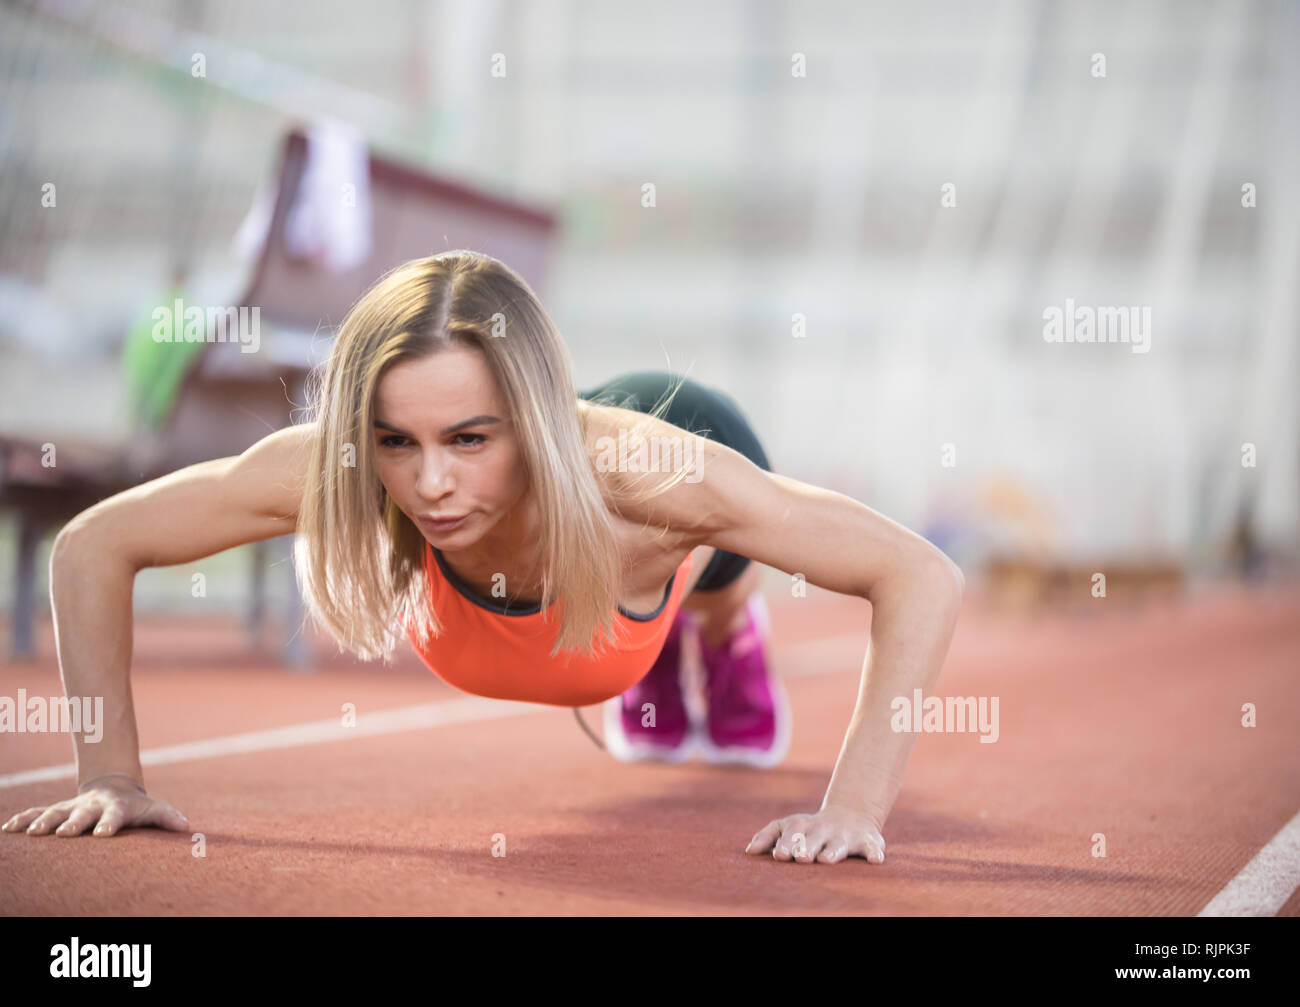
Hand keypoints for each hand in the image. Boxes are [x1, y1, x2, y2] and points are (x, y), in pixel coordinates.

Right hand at [2, 774, 189, 838]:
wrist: (115, 786)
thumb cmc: (136, 805)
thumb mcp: (153, 808)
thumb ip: (167, 816)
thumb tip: (186, 826)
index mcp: (116, 807)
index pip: (114, 816)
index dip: (109, 824)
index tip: (103, 834)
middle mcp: (91, 806)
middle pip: (81, 814)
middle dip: (72, 823)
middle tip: (61, 834)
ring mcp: (73, 807)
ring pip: (55, 812)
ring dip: (43, 821)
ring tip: (32, 833)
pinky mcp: (58, 810)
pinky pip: (37, 813)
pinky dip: (23, 819)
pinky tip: (9, 829)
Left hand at [745, 805, 885, 863]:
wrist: (850, 815)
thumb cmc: (810, 829)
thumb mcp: (788, 827)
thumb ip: (767, 836)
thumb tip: (749, 852)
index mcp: (802, 826)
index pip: (791, 834)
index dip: (786, 844)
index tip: (779, 855)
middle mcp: (823, 830)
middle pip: (814, 839)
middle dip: (807, 847)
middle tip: (802, 858)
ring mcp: (845, 835)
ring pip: (839, 845)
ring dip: (833, 851)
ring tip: (826, 860)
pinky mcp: (867, 840)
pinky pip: (871, 847)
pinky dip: (874, 852)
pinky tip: (876, 861)